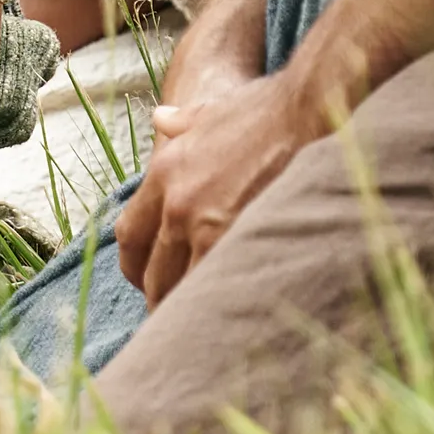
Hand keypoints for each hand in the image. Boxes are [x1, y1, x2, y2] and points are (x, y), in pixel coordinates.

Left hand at [117, 67, 325, 303]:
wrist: (303, 111)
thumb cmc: (263, 109)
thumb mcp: (209, 110)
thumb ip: (181, 124)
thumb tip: (162, 120)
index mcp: (164, 174)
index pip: (131, 235)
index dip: (135, 265)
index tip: (145, 279)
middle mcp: (177, 204)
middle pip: (153, 272)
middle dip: (160, 298)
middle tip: (173, 314)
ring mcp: (207, 226)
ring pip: (183, 288)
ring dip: (189, 308)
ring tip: (202, 323)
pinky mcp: (240, 240)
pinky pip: (217, 286)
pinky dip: (219, 302)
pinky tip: (230, 311)